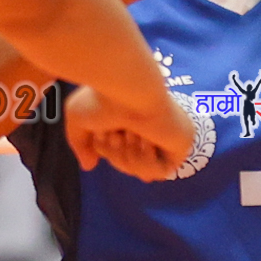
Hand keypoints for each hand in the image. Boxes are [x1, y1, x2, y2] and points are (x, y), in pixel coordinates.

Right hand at [61, 84, 196, 180]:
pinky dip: (146, 162)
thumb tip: (89, 166)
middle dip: (117, 155)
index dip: (110, 152)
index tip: (106, 134)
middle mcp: (150, 128)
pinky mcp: (182, 144)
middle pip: (129, 165)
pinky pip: (161, 172)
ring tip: (131, 134)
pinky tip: (146, 141)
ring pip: (143, 171)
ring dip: (130, 157)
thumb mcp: (78, 119)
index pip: (120, 154)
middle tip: (117, 133)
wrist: (127, 88)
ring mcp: (167, 136)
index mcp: (131, 120)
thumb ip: (81, 144)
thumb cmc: (102, 98)